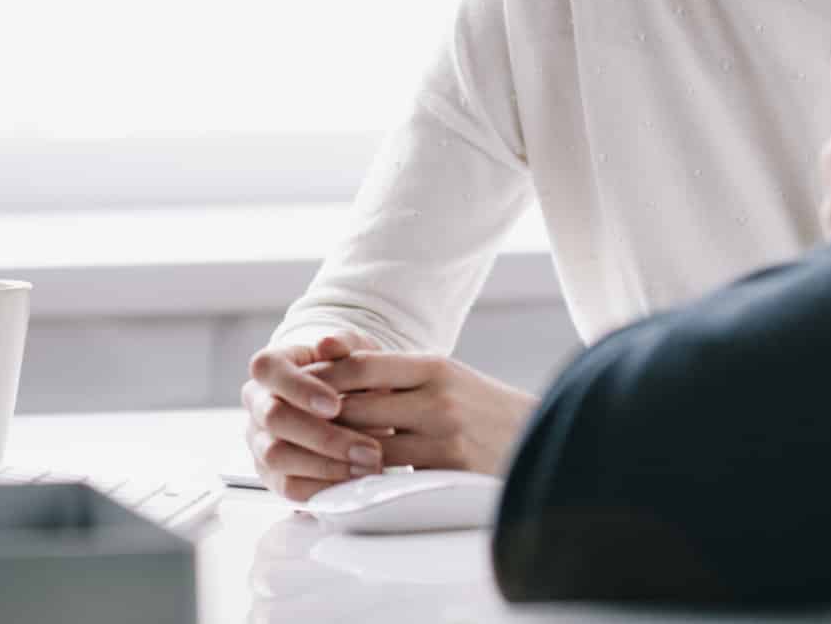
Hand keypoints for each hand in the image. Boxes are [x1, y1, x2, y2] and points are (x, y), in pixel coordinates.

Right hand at [243, 332, 391, 501]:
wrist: (346, 398)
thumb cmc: (345, 371)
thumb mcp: (351, 349)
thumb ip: (343, 344)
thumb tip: (329, 342)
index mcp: (270, 367)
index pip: (268, 369)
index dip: (298, 388)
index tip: (335, 404)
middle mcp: (257, 403)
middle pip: (274, 419)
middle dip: (323, 436)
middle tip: (367, 448)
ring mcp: (259, 440)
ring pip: (277, 456)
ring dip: (325, 465)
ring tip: (367, 466)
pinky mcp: (270, 473)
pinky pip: (287, 487)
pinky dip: (320, 487)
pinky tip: (351, 482)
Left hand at [314, 352, 535, 476]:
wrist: (539, 439)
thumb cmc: (481, 408)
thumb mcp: (444, 376)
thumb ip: (392, 369)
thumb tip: (329, 350)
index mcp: (434, 367)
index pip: (360, 366)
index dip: (323, 378)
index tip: (300, 388)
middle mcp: (437, 398)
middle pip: (356, 406)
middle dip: (321, 418)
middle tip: (292, 426)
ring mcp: (444, 438)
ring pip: (368, 445)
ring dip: (338, 452)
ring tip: (313, 455)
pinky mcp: (448, 474)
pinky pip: (391, 477)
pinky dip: (365, 478)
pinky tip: (349, 480)